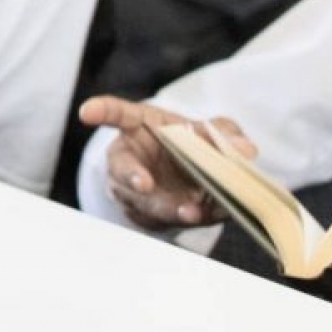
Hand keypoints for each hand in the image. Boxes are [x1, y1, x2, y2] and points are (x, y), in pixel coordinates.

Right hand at [77, 95, 256, 230]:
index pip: (117, 114)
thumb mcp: (209, 130)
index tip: (85, 113)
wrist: (188, 180)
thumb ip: (226, 132)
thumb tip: (246, 149)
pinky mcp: (150, 216)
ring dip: (166, 207)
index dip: (101, 111)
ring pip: (143, 201)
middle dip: (132, 177)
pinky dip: (185, 218)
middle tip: (144, 184)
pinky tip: (204, 216)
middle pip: (122, 167)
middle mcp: (130, 159)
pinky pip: (163, 220)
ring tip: (190, 212)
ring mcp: (136, 191)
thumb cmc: (191, 144)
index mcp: (139, 126)